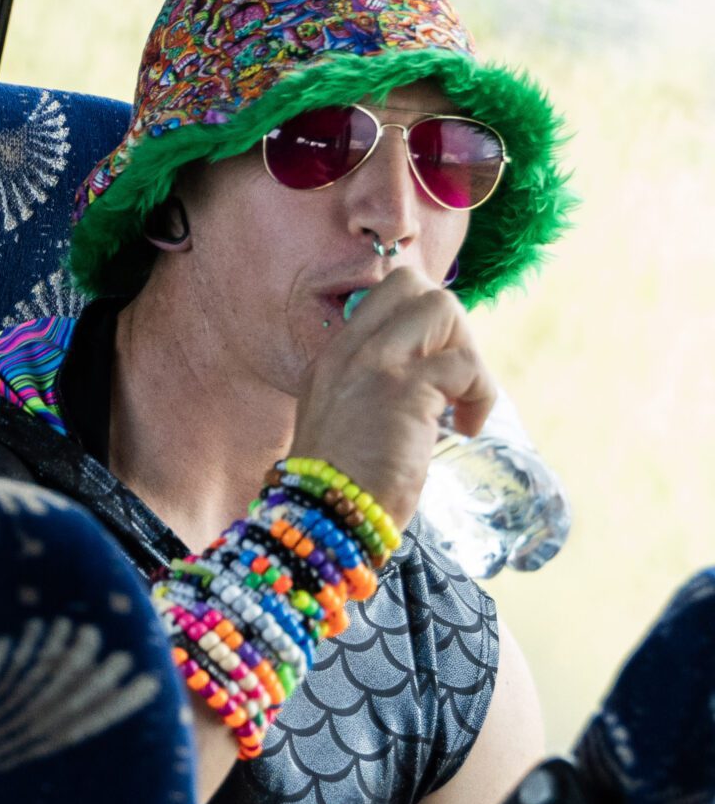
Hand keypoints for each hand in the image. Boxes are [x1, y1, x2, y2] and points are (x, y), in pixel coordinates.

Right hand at [289, 265, 495, 531]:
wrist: (322, 519)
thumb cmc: (337, 488)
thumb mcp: (343, 423)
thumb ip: (369, 392)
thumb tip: (426, 383)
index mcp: (332, 358)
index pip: (383, 296)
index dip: (422, 321)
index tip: (435, 364)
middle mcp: (349, 350)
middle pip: (411, 284)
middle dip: (449, 324)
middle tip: (453, 376)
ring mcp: (374, 364)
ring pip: (442, 307)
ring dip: (468, 352)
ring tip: (463, 400)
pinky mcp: (405, 389)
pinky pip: (466, 364)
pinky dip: (481, 394)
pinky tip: (467, 428)